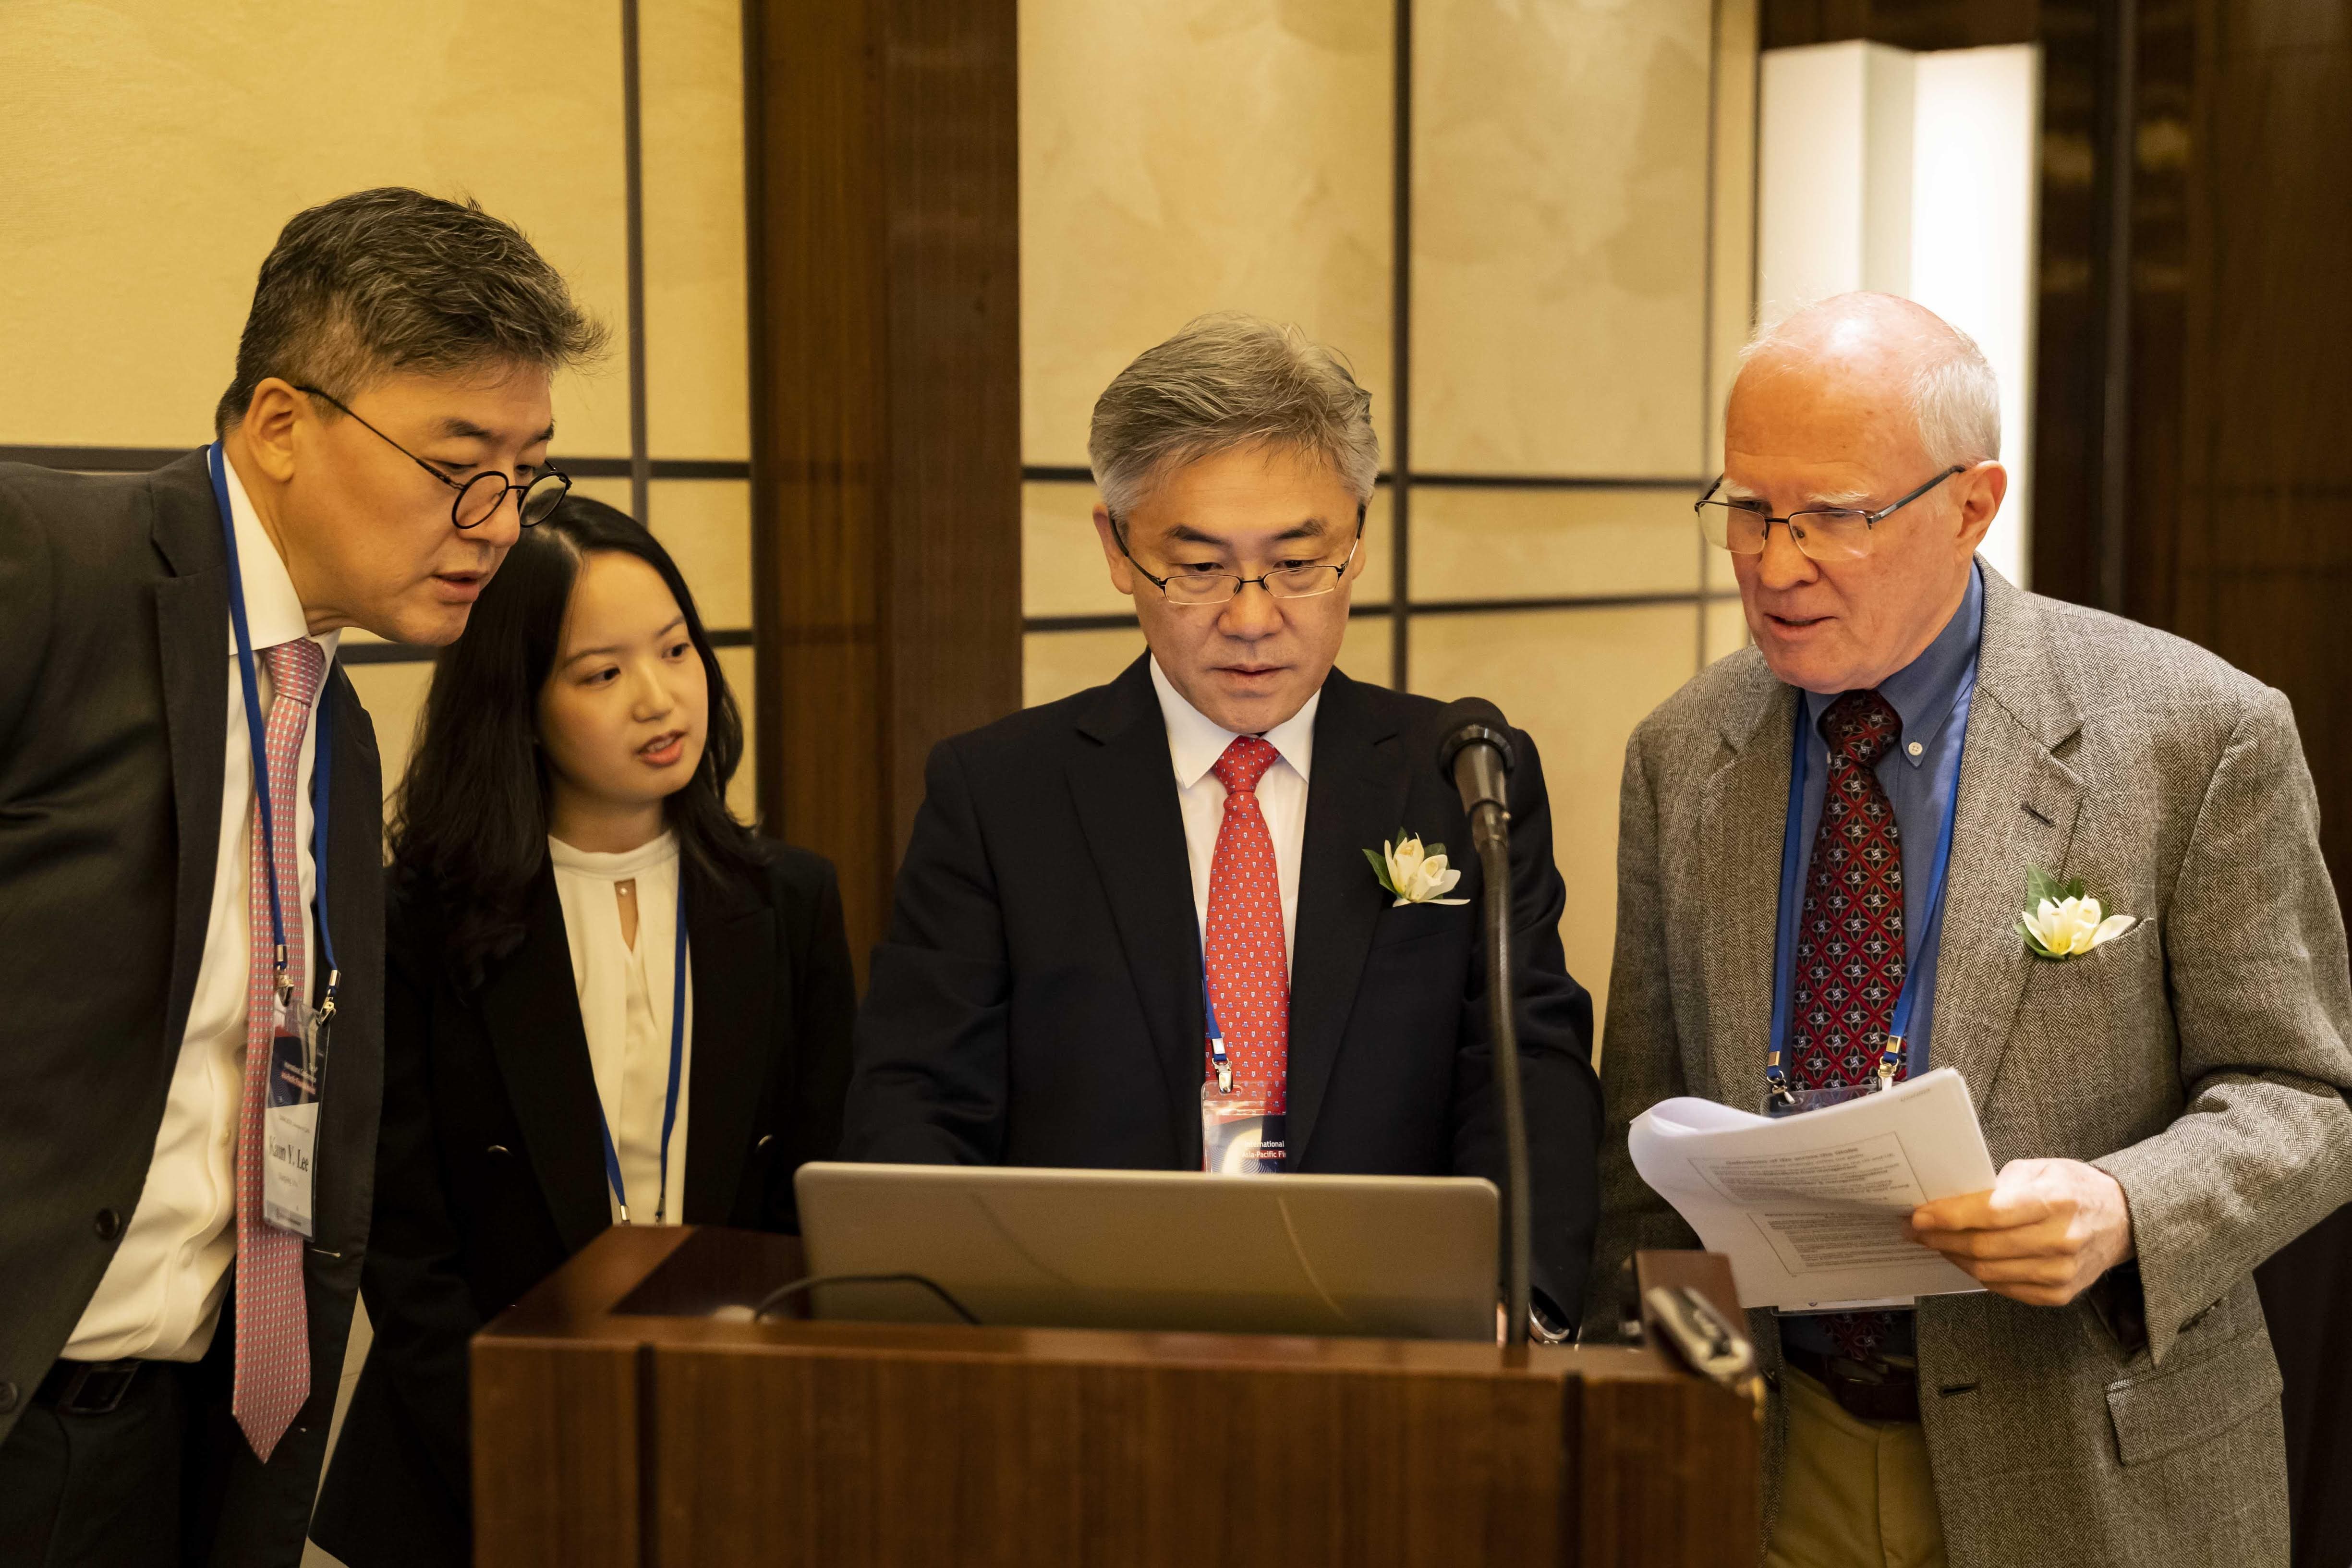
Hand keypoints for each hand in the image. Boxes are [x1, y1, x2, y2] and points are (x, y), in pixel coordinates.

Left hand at [1906, 1158, 2134, 1306]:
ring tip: (1933, 1242)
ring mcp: (2061, 1273)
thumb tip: (1950, 1201)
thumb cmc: (2073, 1189)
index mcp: (2056, 1201)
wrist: (2122, 1221)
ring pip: (1988, 1272)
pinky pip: (2004, 1288)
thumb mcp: (2040, 1169)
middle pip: (1983, 1247)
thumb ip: (1998, 1185)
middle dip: (1941, 1238)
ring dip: (1953, 1256)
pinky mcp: (2059, 1294)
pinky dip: (1978, 1274)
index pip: (1990, 1213)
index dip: (1948, 1216)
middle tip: (1915, 1230)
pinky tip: (1964, 1258)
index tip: (1918, 1214)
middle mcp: (2061, 1240)